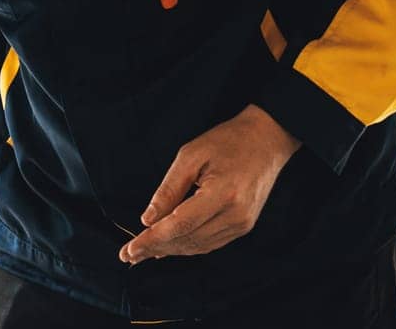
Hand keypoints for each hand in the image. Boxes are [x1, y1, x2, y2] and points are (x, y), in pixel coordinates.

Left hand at [119, 105, 301, 263]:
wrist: (266, 140)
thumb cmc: (227, 141)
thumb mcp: (190, 155)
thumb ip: (168, 189)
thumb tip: (148, 219)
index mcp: (223, 194)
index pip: (180, 225)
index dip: (152, 239)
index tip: (129, 249)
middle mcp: (236, 215)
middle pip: (188, 240)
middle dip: (156, 249)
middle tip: (129, 255)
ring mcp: (242, 224)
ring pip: (198, 246)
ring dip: (170, 251)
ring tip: (143, 253)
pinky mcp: (243, 226)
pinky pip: (210, 243)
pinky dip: (187, 246)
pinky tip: (169, 247)